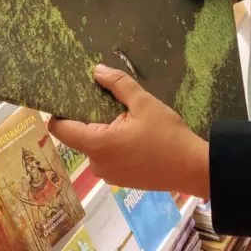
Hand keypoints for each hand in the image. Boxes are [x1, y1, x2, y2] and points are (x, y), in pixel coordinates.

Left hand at [48, 65, 209, 198]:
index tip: (65, 95)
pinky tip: (129, 131)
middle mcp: (97, 163)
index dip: (58, 111)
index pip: (60, 129)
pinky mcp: (120, 180)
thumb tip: (97, 70)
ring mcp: (108, 175)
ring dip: (101, 130)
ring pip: (94, 146)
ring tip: (119, 112)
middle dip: (87, 117)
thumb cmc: (167, 135)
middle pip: (78, 136)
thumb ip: (118, 84)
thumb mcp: (144, 103)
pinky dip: (111, 143)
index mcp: (97, 144)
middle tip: (100, 96)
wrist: (192, 169)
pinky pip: (106, 156)